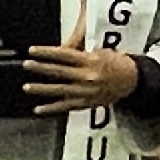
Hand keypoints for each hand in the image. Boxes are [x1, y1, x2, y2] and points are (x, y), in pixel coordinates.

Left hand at [23, 45, 141, 114]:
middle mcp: (87, 77)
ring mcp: (86, 92)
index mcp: (90, 61)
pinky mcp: (86, 103)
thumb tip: (60, 51)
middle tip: (26, 64)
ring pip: (59, 90)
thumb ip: (81, 53)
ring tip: (27, 87)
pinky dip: (51, 109)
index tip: (32, 50)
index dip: (46, 52)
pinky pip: (66, 107)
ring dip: (41, 89)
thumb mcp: (101, 51)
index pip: (63, 55)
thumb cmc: (116, 63)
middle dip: (40, 68)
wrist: (132, 80)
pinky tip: (38, 109)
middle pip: (59, 72)